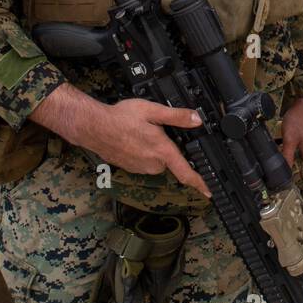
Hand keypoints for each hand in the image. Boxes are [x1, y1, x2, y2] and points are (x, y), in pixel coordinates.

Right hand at [31, 84, 208, 196]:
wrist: (93, 127)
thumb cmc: (120, 118)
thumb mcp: (152, 110)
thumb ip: (176, 116)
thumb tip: (197, 119)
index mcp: (162, 151)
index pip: (186, 172)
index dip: (200, 183)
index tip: (209, 191)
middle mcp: (152, 163)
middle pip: (170, 161)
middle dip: (167, 149)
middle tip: (156, 131)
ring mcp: (140, 168)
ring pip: (157, 161)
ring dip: (153, 150)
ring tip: (140, 133)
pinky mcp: (130, 168)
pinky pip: (144, 162)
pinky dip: (142, 152)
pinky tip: (133, 139)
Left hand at [280, 94, 302, 182]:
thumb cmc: (299, 119)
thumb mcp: (289, 139)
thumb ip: (286, 156)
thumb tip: (283, 171)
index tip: (299, 187)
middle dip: (300, 173)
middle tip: (287, 174)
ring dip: (298, 161)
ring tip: (286, 161)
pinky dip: (299, 152)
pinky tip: (289, 147)